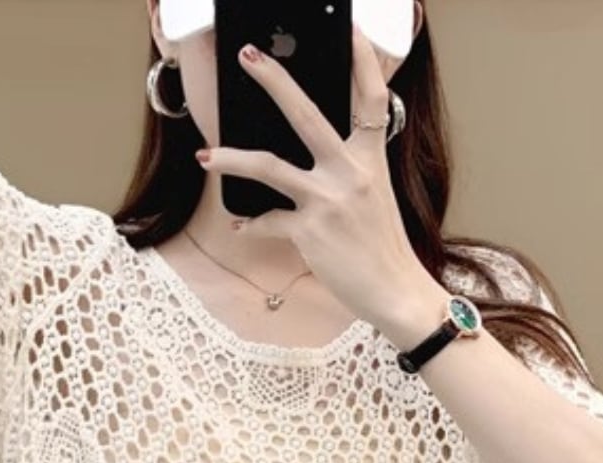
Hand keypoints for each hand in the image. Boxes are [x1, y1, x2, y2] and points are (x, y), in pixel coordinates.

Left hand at [196, 25, 446, 341]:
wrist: (396, 292)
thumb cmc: (383, 249)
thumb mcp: (375, 199)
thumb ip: (349, 172)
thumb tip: (312, 159)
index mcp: (371, 160)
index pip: (371, 98)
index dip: (362, 60)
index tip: (349, 29)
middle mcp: (350, 173)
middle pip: (306, 112)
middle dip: (274, 80)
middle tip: (248, 56)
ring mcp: (328, 201)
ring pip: (268, 165)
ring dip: (231, 159)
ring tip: (206, 155)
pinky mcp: (309, 232)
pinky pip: (268, 220)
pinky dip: (252, 224)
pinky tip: (241, 226)